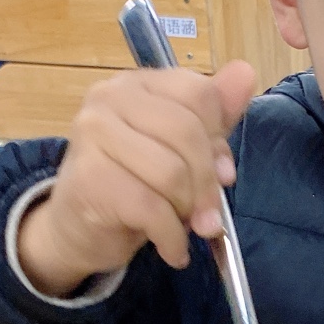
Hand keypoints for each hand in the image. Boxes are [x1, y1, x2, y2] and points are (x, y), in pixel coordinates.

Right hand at [17, 60, 256, 295]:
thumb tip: (246, 73)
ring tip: (182, 228)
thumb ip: (213, 115)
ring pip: (171, 172)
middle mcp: (109, 97)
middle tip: (209, 217)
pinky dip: (171, 237)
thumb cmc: (132, 184)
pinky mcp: (89, 178)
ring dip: (188, 212)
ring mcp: (93, 135)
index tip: (222, 174)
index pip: (198, 93)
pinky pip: (151, 208)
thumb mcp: (180, 149)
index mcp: (137, 83)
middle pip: (187, 132)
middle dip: (207, 183)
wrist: (77, 229)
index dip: (218, 139)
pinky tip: (172, 250)